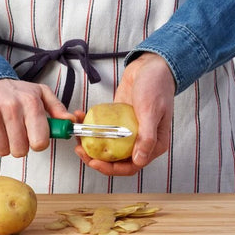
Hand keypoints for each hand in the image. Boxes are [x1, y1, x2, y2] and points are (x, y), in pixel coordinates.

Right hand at [0, 78, 74, 157]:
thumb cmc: (12, 91)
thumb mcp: (38, 93)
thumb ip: (57, 108)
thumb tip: (70, 122)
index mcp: (30, 102)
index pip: (40, 142)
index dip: (37, 143)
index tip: (32, 136)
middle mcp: (11, 107)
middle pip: (20, 150)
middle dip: (18, 145)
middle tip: (14, 132)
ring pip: (2, 151)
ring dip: (2, 144)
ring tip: (0, 128)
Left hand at [74, 52, 175, 175]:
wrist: (151, 66)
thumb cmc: (157, 87)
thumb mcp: (151, 112)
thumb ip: (147, 137)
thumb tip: (139, 160)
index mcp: (153, 145)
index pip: (131, 167)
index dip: (111, 169)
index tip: (94, 162)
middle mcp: (139, 142)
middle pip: (115, 159)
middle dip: (95, 157)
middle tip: (80, 149)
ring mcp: (127, 131)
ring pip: (106, 145)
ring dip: (90, 143)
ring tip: (77, 135)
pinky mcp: (117, 121)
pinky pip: (102, 129)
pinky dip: (91, 126)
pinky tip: (81, 118)